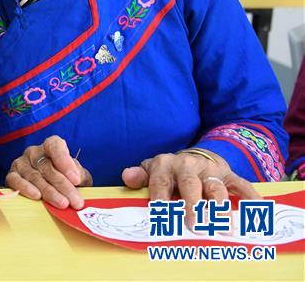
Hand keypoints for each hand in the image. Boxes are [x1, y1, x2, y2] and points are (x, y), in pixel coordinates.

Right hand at [6, 135, 91, 208]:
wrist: (49, 189)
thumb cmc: (66, 179)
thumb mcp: (77, 175)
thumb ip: (79, 174)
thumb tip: (76, 179)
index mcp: (50, 145)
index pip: (55, 146)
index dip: (65, 161)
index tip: (76, 179)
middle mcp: (34, 151)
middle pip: (47, 167)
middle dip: (63, 185)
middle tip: (75, 201)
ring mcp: (21, 163)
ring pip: (34, 176)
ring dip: (49, 191)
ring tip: (62, 203)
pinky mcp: (11, 175)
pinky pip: (15, 180)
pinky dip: (26, 188)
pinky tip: (37, 196)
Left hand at [122, 152, 259, 226]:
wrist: (193, 157)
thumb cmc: (167, 172)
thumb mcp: (150, 170)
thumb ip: (139, 176)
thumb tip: (127, 176)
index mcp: (165, 166)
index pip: (161, 183)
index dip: (161, 199)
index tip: (161, 215)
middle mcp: (188, 166)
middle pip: (191, 185)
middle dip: (193, 205)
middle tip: (194, 225)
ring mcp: (210, 171)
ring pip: (216, 188)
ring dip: (219, 206)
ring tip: (222, 226)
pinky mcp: (229, 175)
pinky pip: (242, 185)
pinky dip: (250, 197)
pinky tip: (255, 208)